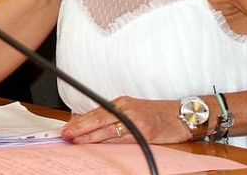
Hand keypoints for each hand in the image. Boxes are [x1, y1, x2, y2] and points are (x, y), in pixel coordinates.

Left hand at [61, 96, 190, 144]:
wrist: (182, 115)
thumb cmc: (157, 115)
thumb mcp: (134, 111)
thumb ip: (115, 118)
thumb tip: (92, 128)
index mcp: (122, 103)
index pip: (95, 112)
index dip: (79, 120)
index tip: (66, 127)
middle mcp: (126, 108)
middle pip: (98, 118)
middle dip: (79, 127)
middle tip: (64, 133)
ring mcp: (135, 119)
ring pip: (107, 128)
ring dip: (89, 135)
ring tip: (75, 140)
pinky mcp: (144, 130)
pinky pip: (123, 137)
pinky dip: (108, 141)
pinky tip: (98, 143)